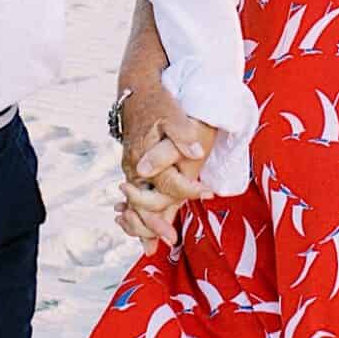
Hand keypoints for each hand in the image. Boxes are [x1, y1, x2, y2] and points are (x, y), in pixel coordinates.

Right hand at [114, 86, 214, 250]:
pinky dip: (137, 217)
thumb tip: (196, 151)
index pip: (167, 184)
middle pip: (143, 204)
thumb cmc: (158, 102)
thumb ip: (182, 134)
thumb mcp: (172, 112)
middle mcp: (134, 167)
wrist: (136, 89)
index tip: (207, 193)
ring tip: (152, 248)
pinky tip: (142, 233)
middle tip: (172, 240)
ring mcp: (131, 169)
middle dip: (156, 225)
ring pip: (134, 205)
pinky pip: (134, 199)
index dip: (188, 191)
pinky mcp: (133, 169)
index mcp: (144, 156)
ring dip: (143, 227)